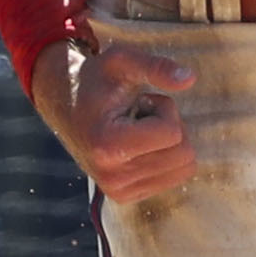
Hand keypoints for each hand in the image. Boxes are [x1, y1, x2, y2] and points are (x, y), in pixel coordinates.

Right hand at [32, 34, 196, 204]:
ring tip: (138, 130)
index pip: (173, 134)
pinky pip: (174, 178)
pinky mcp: (125, 196)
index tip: (140, 101)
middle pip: (183, 154)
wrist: (65, 105)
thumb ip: (155, 67)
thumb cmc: (96, 80)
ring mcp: (119, 191)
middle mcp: (113, 177)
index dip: (164, 109)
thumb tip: (190, 78)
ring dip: (167, 143)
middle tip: (141, 116)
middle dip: (170, 127)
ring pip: (183, 168)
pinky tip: (137, 144)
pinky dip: (163, 157)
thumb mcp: (121, 61)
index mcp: (108, 146)